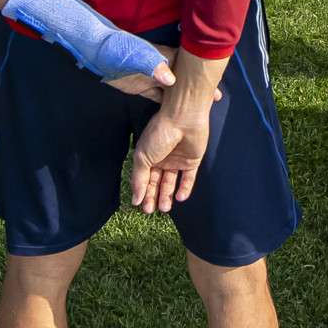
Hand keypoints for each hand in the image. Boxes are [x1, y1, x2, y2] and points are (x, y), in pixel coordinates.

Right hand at [130, 50, 227, 213]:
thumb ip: (138, 178)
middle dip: (154, 196)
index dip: (142, 192)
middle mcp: (162, 158)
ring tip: (165, 208)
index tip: (141, 206)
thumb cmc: (160, 132)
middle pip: (157, 182)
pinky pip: (188, 178)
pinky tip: (180, 198)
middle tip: (152, 210)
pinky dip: (184, 188)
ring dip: (168, 195)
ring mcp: (177, 159)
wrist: (183, 117)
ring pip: (171, 182)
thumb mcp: (143, 156)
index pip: (144, 178)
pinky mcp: (192, 160)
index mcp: (148, 155)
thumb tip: (134, 199)